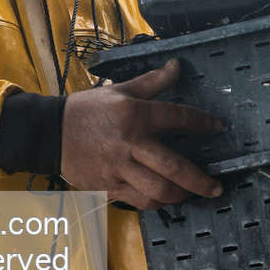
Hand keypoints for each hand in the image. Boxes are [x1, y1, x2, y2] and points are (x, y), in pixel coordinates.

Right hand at [61, 59, 225, 210]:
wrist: (50, 133)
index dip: (202, 123)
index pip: (177, 118)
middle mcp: (130, 143)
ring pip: (158, 190)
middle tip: (216, 187)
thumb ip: (152, 82)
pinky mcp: (109, 186)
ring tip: (191, 194)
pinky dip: (157, 202)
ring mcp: (119, 169)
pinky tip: (165, 198)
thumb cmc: (87, 110)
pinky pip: (140, 201)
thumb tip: (177, 66)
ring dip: (180, 195)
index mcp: (134, 115)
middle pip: (173, 167)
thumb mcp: (120, 90)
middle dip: (199, 180)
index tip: (218, 127)